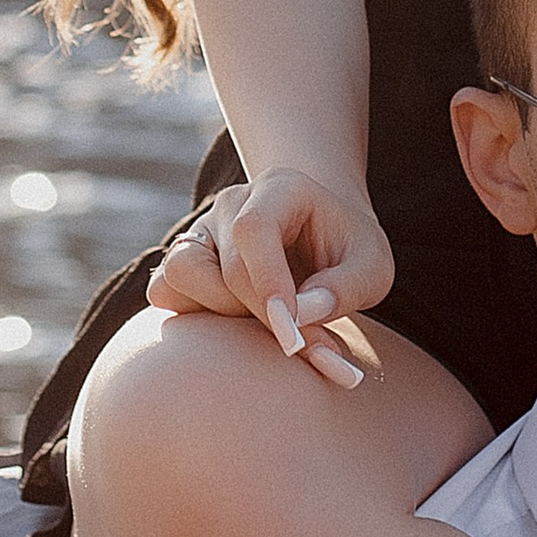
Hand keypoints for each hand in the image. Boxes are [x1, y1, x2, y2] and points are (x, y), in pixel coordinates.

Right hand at [146, 165, 395, 388]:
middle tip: (301, 347)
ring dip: (222, 313)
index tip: (291, 336)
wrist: (323, 235)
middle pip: (225, 265)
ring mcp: (203, 230)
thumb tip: (300, 317)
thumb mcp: (372, 267)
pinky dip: (196, 316)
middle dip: (261, 316)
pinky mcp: (184, 261)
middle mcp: (233, 203)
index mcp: (280, 188)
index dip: (268, 286)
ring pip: (180, 274)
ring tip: (267, 323)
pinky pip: (164, 291)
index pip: (254, 231)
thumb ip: (343, 289)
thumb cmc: (350, 250)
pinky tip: (238, 324)